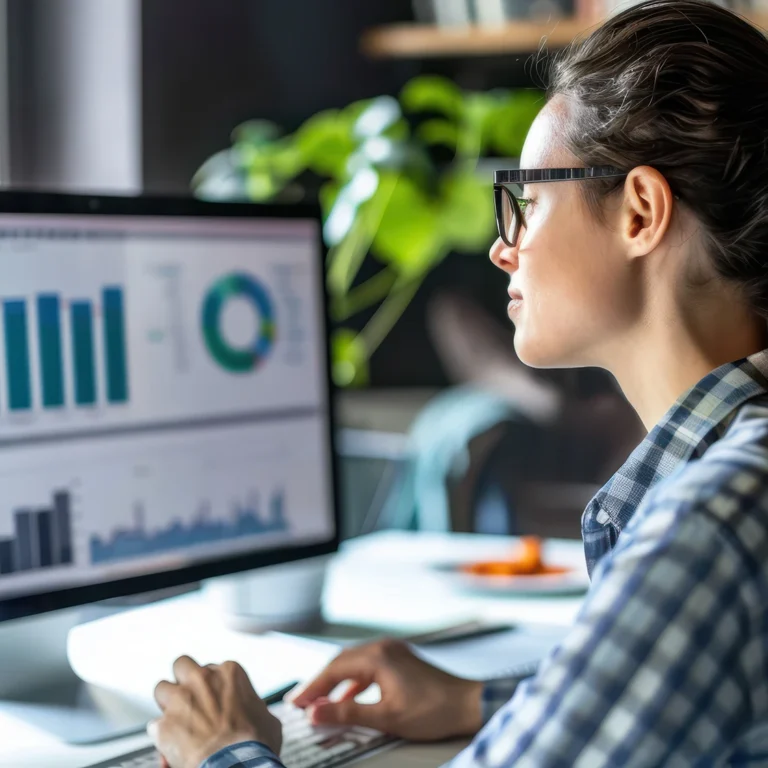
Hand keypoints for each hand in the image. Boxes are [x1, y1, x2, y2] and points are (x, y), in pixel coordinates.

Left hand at [149, 655, 281, 767]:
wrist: (236, 765)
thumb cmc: (254, 744)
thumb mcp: (266, 718)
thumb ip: (253, 707)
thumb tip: (254, 714)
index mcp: (229, 673)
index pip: (213, 668)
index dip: (212, 686)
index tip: (214, 699)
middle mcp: (202, 679)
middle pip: (182, 665)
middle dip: (182, 679)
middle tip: (188, 696)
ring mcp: (180, 700)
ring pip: (161, 688)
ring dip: (166, 703)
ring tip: (175, 719)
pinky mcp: (164, 725)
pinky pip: (154, 726)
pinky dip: (161, 736)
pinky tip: (171, 745)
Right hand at [289, 639, 482, 741]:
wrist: (467, 704)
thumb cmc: (432, 711)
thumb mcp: (385, 717)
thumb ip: (347, 713)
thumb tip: (316, 712)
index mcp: (377, 657)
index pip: (334, 669)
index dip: (313, 688)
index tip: (297, 704)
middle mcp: (383, 647)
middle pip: (341, 662)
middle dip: (320, 683)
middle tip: (302, 703)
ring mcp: (393, 651)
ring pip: (354, 664)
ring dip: (336, 682)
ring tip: (320, 702)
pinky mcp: (400, 660)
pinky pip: (368, 668)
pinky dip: (354, 683)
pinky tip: (348, 699)